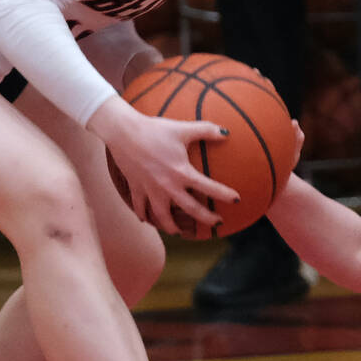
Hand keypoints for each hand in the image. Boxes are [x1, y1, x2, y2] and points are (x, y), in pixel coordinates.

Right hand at [94, 102, 238, 234]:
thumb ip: (207, 130)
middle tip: (217, 223)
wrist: (124, 132)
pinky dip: (143, 216)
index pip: (208, 188)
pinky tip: (147, 220)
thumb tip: (227, 132)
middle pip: (190, 209)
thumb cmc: (155, 129)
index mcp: (181, 172)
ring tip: (179, 232)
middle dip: (206, 218)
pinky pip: (140, 207)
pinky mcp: (136, 188)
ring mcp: (150, 190)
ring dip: (172, 226)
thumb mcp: (183, 128)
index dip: (224, 195)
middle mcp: (167, 186)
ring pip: (162, 217)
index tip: (237, 200)